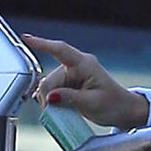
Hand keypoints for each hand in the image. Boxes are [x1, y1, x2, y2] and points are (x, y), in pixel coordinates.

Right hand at [21, 33, 149, 130]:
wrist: (124, 110)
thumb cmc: (114, 104)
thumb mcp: (93, 103)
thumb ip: (70, 99)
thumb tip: (50, 97)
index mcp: (85, 64)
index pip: (61, 50)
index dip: (43, 44)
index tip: (27, 38)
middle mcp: (77, 66)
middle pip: (51, 77)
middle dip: (48, 95)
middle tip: (53, 112)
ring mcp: (73, 75)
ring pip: (50, 86)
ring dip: (51, 100)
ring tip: (62, 112)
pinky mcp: (70, 85)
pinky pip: (54, 90)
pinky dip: (53, 100)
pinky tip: (58, 108)